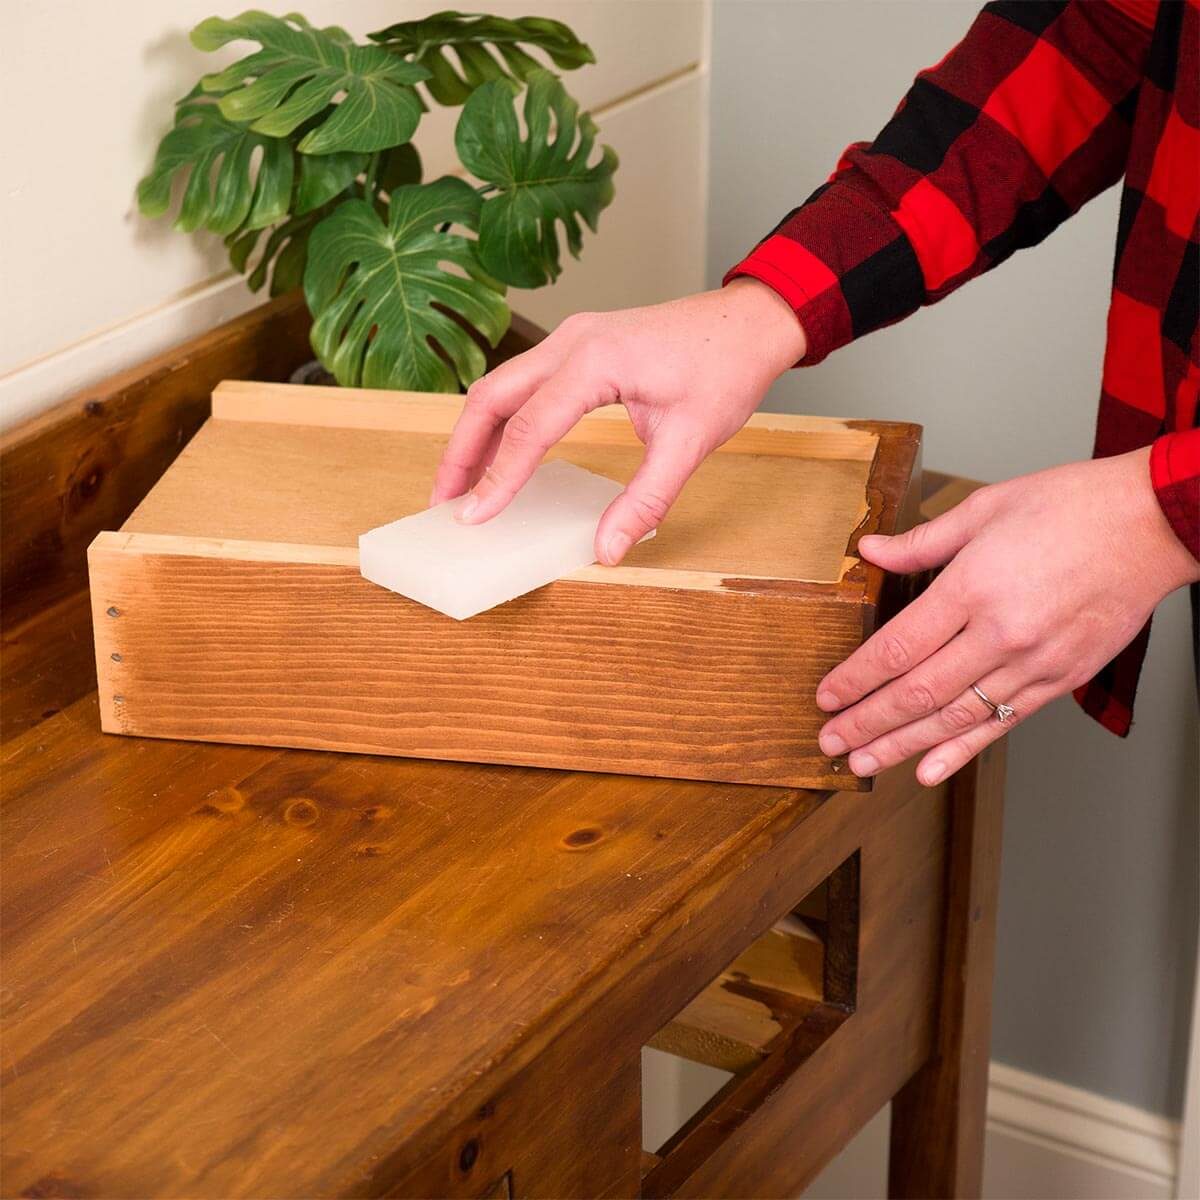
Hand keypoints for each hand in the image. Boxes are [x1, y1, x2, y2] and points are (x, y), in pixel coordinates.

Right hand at [430, 280, 806, 563]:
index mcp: (595, 359)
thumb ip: (646, 498)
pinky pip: (524, 383)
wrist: (750, 322)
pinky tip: (501, 455)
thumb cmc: (726, 368)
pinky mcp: (579, 346)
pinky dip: (502, 420)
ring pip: (501, 387)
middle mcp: (573, 341)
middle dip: (461, 453)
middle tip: (444, 503)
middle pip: (491, 397)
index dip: (497, 478)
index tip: (472, 518)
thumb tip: (607, 548)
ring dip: (476, 435)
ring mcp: (572, 338)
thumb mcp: (691, 441)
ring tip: (461, 486)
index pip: (528, 426)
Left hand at [816, 448, 1199, 784]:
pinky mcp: (1060, 680)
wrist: (1155, 524)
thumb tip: (868, 552)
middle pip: (917, 693)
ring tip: (863, 764)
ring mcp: (1033, 663)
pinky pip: (1001, 724)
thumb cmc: (1072, 506)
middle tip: (829, 743)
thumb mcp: (985, 508)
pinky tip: (927, 771)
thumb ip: (921, 541)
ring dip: (902, 746)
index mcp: (973, 587)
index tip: (825, 697)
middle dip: (866, 722)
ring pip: (954, 718)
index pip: (897, 648)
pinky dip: (961, 752)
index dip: (854, 678)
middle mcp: (1001, 634)